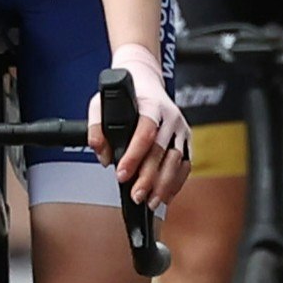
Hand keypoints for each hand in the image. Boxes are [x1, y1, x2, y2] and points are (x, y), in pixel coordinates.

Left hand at [101, 71, 193, 209]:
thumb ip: (96, 128)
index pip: (146, 132)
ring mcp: (181, 128)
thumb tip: (102, 156)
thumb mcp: (100, 103)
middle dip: (149, 177)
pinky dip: (176, 183)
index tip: (122, 174)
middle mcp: (170, 117)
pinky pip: (185, 164)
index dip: (134, 156)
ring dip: (164, 184)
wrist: (146, 80)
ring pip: (177, 161)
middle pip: (162, 151)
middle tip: (136, 196)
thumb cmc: (126, 93)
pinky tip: (164, 195)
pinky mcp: (187, 139)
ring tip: (150, 202)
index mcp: (151, 105)